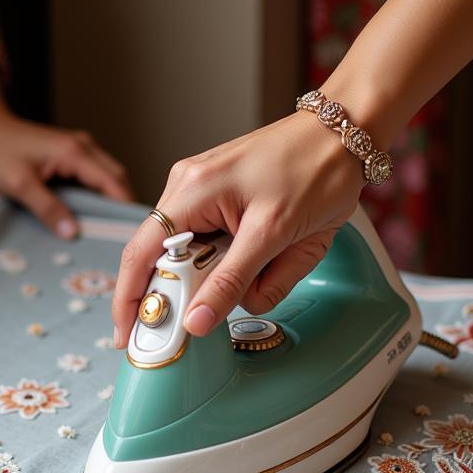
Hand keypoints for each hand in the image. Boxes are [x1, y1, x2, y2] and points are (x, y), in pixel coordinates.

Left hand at [0, 68, 132, 236]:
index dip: (124, 209)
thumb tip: (73, 234)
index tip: (130, 233)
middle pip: (118, 179)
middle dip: (123, 205)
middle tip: (123, 236)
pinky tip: (94, 213)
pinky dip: (100, 194)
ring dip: (113, 200)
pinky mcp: (73, 153)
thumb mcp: (20, 185)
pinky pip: (96, 175)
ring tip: (112, 228)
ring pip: (109, 177)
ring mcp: (80, 148)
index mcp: (75, 153)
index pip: (113, 184)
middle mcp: (84, 147)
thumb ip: (48, 209)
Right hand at [112, 111, 364, 345]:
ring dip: (237, 273)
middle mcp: (187, 188)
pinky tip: (276, 246)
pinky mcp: (221, 201)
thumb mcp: (274, 234)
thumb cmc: (315, 170)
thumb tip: (195, 322)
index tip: (131, 336)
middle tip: (251, 286)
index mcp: (190, 191)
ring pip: (202, 260)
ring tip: (282, 253)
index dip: (130, 301)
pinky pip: (219, 247)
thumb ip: (231, 282)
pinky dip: (245, 260)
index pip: (139, 256)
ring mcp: (203, 193)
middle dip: (211, 285)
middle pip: (172, 262)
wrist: (343, 135)